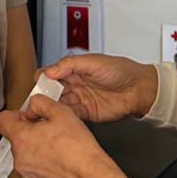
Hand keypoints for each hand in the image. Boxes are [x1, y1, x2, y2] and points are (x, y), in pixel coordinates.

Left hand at [0, 95, 125, 177]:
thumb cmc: (79, 148)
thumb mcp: (61, 111)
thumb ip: (40, 103)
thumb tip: (31, 107)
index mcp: (21, 139)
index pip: (1, 121)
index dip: (14, 116)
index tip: (27, 118)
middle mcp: (19, 160)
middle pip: (17, 140)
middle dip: (31, 135)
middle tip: (52, 133)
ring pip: (26, 157)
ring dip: (37, 152)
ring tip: (59, 150)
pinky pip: (35, 174)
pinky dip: (44, 169)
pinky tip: (60, 164)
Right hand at [40, 54, 157, 121]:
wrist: (139, 88)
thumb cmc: (121, 70)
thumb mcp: (93, 62)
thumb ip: (70, 64)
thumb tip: (49, 70)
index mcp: (74, 69)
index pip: (50, 73)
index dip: (43, 78)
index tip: (39, 83)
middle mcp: (74, 84)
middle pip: (51, 90)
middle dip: (44, 94)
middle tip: (38, 99)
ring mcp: (80, 99)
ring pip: (59, 103)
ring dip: (53, 106)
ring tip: (46, 109)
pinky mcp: (87, 113)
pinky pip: (71, 115)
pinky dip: (64, 115)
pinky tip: (60, 115)